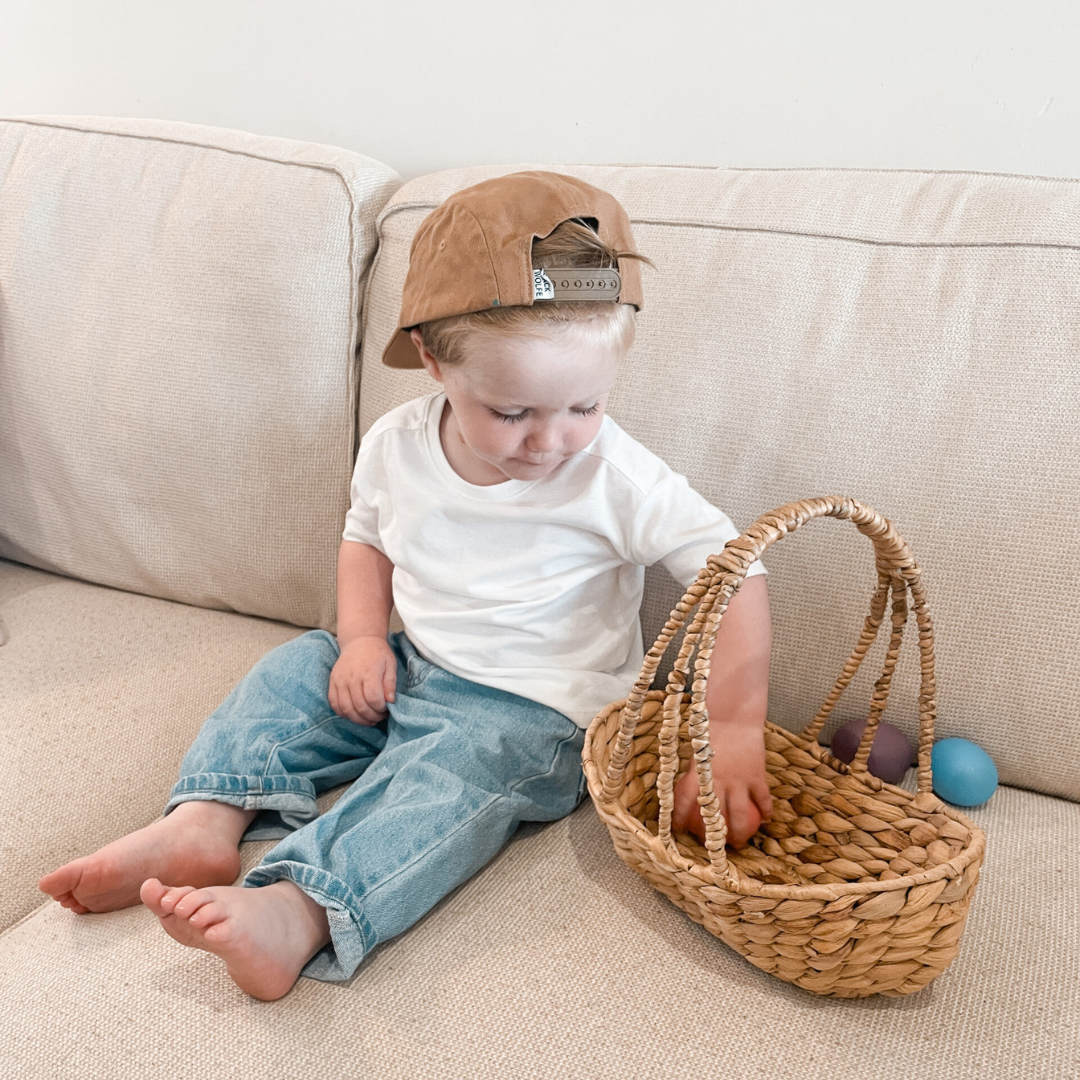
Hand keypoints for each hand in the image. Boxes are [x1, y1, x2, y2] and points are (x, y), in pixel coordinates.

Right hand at [328, 636, 396, 724]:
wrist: (359, 641)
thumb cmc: (377, 654)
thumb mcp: (390, 664)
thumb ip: (390, 684)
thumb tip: (390, 701)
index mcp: (369, 671)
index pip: (373, 698)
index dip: (381, 709)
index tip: (386, 709)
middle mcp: (352, 677)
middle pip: (360, 706)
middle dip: (372, 716)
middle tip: (380, 716)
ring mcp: (340, 680)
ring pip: (346, 708)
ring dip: (358, 719)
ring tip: (369, 719)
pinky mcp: (332, 683)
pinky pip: (334, 704)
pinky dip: (344, 713)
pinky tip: (355, 714)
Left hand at [671, 721, 771, 848]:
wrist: (734, 714)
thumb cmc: (711, 729)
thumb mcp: (697, 751)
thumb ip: (696, 772)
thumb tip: (692, 789)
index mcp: (697, 774)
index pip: (683, 802)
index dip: (679, 818)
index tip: (678, 829)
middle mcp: (717, 781)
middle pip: (716, 818)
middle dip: (716, 837)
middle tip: (718, 846)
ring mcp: (738, 781)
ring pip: (741, 816)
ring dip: (741, 833)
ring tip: (741, 842)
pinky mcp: (757, 776)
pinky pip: (763, 799)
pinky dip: (766, 810)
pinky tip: (768, 818)